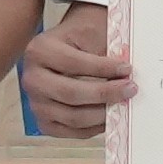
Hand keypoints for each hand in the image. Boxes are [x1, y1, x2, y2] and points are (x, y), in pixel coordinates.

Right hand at [20, 2, 130, 138]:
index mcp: (39, 51)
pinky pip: (72, 132)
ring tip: (122, 103)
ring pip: (73, 117)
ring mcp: (35, 104)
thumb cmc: (80, 37)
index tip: (127, 68)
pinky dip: (95, 127)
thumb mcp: (91, 31)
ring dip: (103, 113)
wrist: (66, 46)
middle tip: (130, 89)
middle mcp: (31, 79)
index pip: (74, 63)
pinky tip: (109, 115)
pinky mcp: (45, 122)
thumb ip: (105, 50)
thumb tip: (126, 75)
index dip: (103, 68)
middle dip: (105, 94)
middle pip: (71, 93)